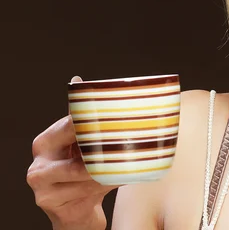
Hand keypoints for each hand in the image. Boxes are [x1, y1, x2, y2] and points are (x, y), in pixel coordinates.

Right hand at [26, 76, 119, 229]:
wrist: (74, 210)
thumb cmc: (81, 171)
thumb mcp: (81, 145)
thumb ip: (83, 117)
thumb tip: (78, 80)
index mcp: (45, 141)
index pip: (70, 125)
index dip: (94, 121)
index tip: (117, 118)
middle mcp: (39, 162)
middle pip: (77, 151)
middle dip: (103, 149)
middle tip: (126, 142)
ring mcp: (42, 185)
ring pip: (85, 173)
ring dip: (109, 170)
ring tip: (127, 162)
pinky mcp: (51, 202)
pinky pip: (87, 190)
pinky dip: (106, 184)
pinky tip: (118, 178)